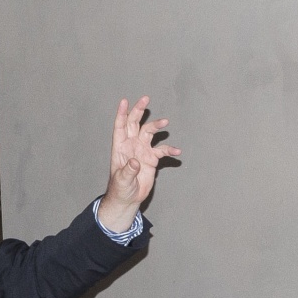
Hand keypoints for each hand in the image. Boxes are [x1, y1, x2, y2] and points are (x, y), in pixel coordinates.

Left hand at [97, 95, 175, 232]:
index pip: (120, 127)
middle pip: (135, 123)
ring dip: (157, 126)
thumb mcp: (122, 181)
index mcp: (121, 147)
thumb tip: (135, 162)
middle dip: (139, 111)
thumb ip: (128, 171)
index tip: (125, 101)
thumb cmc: (120, 188)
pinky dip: (169, 150)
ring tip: (165, 122)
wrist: (129, 198)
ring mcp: (142, 150)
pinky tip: (176, 151)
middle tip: (145, 99)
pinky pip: (162, 151)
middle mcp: (131, 145)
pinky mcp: (152, 158)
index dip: (122, 114)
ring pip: (149, 132)